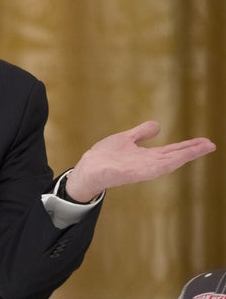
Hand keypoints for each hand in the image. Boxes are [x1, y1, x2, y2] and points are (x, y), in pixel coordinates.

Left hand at [65, 120, 215, 201]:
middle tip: (211, 144)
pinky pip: (151, 168)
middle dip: (192, 150)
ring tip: (202, 147)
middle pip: (174, 156)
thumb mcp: (125, 139)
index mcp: (147, 156)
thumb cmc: (105, 156)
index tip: (206, 142)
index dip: (189, 147)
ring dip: (184, 155)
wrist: (88, 169)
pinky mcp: (132, 173)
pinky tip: (176, 159)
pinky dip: (164, 163)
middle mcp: (148, 164)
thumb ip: (141, 133)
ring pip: (168, 162)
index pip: (172, 151)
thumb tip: (158, 125)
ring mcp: (141, 170)